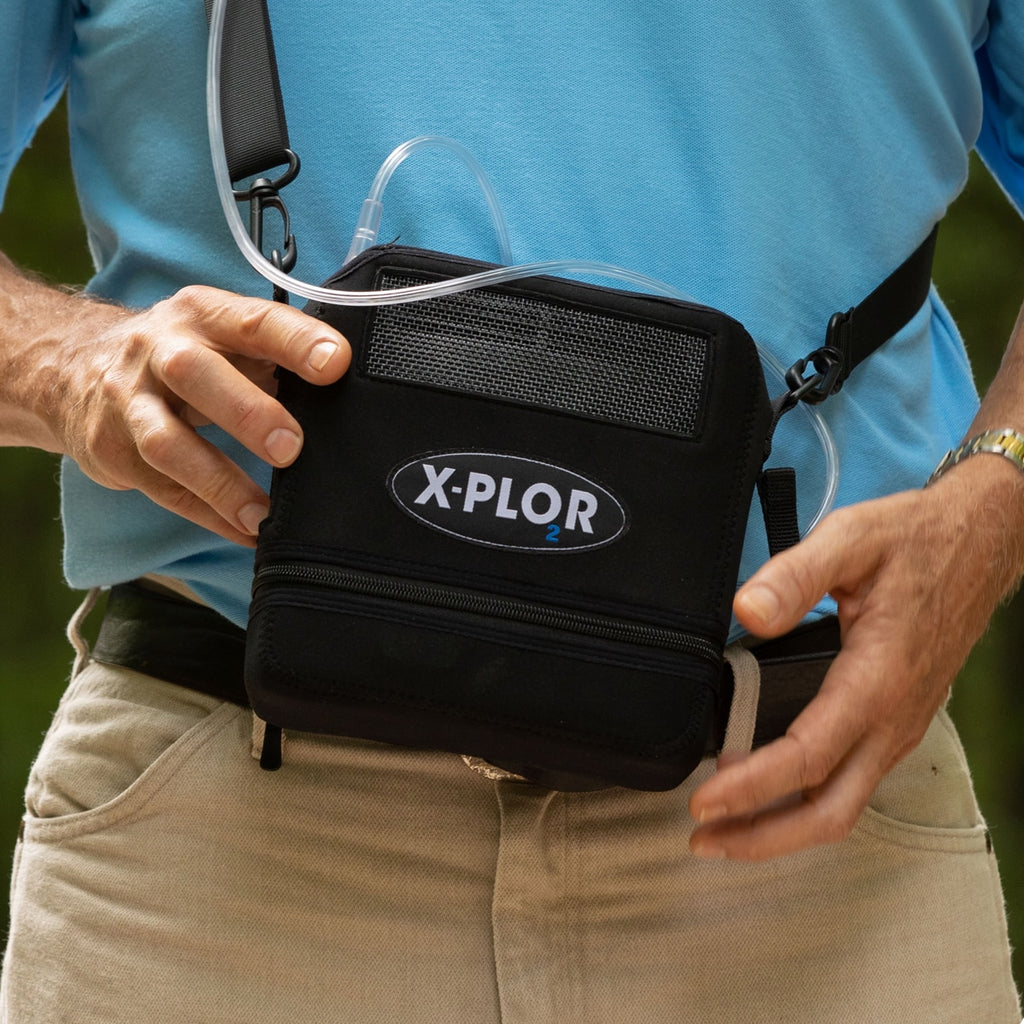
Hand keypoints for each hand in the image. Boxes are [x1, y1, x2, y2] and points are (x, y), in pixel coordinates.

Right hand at [27, 285, 349, 545]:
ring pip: (167, 442)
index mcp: (202, 316)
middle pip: (195, 375)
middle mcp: (159, 351)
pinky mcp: (113, 450)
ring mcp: (129, 402)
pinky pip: (162, 488)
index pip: (252, 320)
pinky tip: (244, 533)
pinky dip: (207, 515)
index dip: (295, 341)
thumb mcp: (222, 337)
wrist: (73, 367)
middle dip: (246, 412)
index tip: (336, 364)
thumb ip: (275, 356)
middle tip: (291, 447)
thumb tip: (343, 387)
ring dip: (219, 481)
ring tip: (261, 515)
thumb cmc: (180, 355)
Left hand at [688, 455, 1023, 859]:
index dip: (753, 788)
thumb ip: (795, 575)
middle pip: (831, 810)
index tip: (704, 801)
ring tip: (726, 828)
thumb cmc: (914, 540)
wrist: (982, 542)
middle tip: (703, 838)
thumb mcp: (851, 539)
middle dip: (764, 836)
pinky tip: (772, 792)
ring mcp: (900, 726)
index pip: (808, 756)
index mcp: (878, 678)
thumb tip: (747, 611)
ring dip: (784, 827)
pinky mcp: (899, 722)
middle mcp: (893, 717)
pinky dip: (809, 803)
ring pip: (845, 804)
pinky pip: (855, 783)